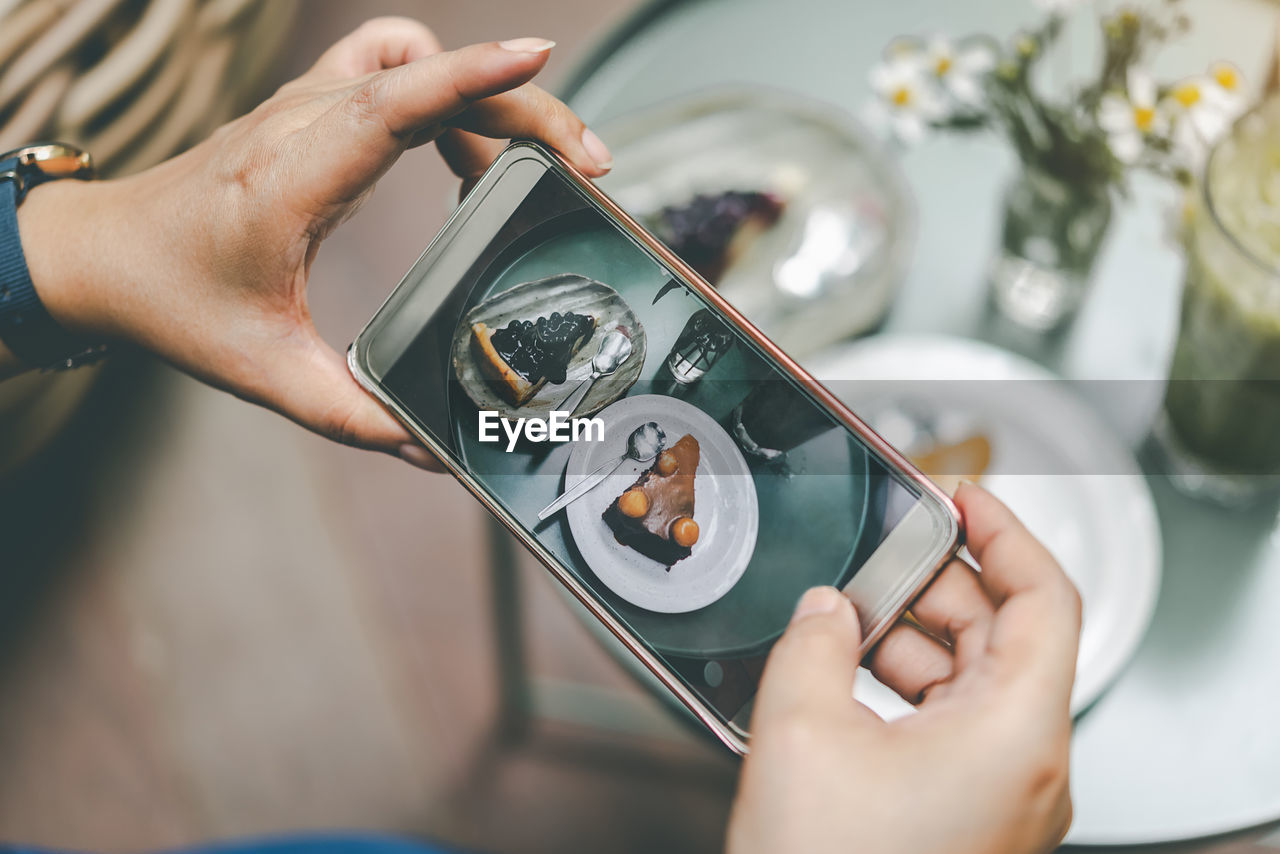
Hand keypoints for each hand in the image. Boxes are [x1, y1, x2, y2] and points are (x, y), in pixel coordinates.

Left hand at [12, 19, 612, 466]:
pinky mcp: (311, 106)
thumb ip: (355, 415)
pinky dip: (440, 76)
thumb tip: (431, 448)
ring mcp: (305, 106)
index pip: (392, 105)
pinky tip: (462, 126)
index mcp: (291, 183)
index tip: (539, 58)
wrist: (107, 252)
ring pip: (419, 66)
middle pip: (431, 82)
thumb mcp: (265, 371)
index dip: (472, 77)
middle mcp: (300, 127)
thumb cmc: (174, 300)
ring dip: (489, 98)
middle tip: (585, 168)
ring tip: (530, 165)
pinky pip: (387, 57)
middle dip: (524, 111)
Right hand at [728, 483, 1081, 853]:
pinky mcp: (968, 814)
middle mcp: (1028, 765)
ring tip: (843, 616)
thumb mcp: (800, 733)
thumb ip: (811, 642)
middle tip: (875, 554)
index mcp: (1017, 734)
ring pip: (974, 679)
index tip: (963, 496)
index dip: (1006, 531)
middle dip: (936, 583)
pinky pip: (951, 724)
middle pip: (1006, 634)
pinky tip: (845, 673)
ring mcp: (1002, 795)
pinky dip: (905, 686)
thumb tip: (821, 609)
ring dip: (911, 636)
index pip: (1047, 597)